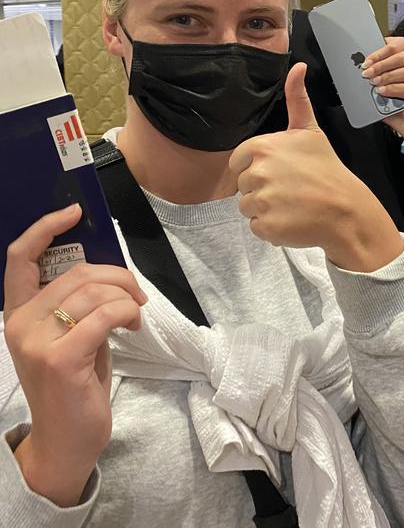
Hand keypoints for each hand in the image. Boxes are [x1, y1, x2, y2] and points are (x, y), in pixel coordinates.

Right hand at [3, 205, 146, 506]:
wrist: (66, 441)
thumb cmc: (74, 385)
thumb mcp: (72, 335)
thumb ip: (78, 302)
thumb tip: (109, 270)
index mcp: (18, 314)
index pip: (20, 258)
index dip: (45, 228)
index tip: (74, 211)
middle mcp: (21, 323)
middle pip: (77, 271)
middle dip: (117, 275)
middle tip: (136, 295)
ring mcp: (37, 341)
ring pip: (94, 290)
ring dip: (126, 296)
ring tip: (135, 314)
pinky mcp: (60, 358)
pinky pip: (104, 314)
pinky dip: (126, 313)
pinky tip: (132, 325)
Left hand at [230, 63, 403, 271]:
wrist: (346, 209)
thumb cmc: (326, 168)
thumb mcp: (310, 130)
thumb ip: (296, 99)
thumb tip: (298, 65)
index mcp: (261, 147)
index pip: (238, 162)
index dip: (258, 167)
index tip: (282, 171)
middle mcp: (257, 173)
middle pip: (242, 185)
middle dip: (262, 188)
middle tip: (290, 188)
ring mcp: (261, 201)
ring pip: (247, 207)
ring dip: (265, 209)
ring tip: (291, 204)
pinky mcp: (266, 226)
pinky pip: (256, 227)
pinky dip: (271, 227)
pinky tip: (292, 218)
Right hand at [363, 37, 403, 150]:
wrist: (366, 75)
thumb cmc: (377, 95)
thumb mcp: (388, 112)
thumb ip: (403, 127)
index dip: (398, 90)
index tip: (380, 92)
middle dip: (391, 77)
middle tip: (373, 81)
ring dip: (385, 65)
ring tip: (369, 71)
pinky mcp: (402, 43)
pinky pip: (396, 46)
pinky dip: (382, 53)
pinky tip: (369, 59)